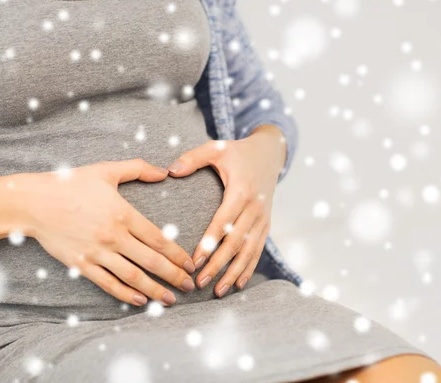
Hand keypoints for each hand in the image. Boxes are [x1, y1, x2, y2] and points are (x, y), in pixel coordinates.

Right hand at [19, 158, 196, 306]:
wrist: (34, 202)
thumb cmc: (70, 184)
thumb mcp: (106, 170)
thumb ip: (138, 168)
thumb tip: (164, 171)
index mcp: (124, 215)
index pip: (159, 240)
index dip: (178, 255)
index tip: (190, 265)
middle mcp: (114, 237)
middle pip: (152, 262)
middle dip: (174, 276)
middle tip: (189, 287)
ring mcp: (97, 253)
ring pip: (133, 277)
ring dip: (154, 290)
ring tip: (169, 300)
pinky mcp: (82, 264)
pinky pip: (108, 283)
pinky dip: (125, 294)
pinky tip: (139, 300)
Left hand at [167, 125, 286, 297]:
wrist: (270, 153)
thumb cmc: (238, 152)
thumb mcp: (216, 149)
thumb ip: (193, 158)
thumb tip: (170, 170)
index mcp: (241, 191)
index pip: (223, 223)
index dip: (210, 244)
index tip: (194, 261)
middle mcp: (255, 208)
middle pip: (236, 242)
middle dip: (219, 265)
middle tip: (200, 282)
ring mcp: (263, 218)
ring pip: (249, 251)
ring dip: (234, 273)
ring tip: (218, 291)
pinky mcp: (266, 224)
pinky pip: (258, 249)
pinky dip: (249, 268)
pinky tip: (237, 284)